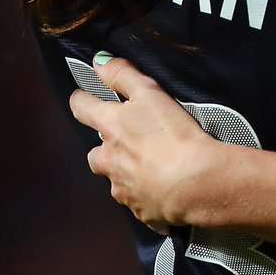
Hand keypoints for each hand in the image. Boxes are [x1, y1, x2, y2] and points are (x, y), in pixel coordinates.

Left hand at [69, 53, 213, 233]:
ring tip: (151, 166)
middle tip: (126, 142)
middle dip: (105, 148)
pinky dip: (147, 194)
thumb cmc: (172, 134)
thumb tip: (98, 62)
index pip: (83, 109)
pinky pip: (138, 201)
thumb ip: (122, 75)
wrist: (194, 183)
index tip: (81, 97)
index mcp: (110, 129)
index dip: (81, 100)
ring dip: (126, 172)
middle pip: (95, 154)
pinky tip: (164, 188)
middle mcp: (108, 161)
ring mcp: (122, 190)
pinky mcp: (140, 212)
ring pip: (116, 179)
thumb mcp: (149, 93)